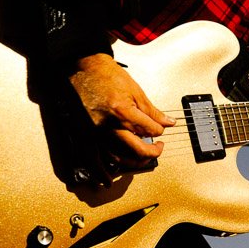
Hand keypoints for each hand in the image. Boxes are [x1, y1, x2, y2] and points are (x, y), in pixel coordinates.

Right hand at [69, 53, 175, 170]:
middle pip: (137, 149)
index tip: (160, 129)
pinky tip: (107, 179)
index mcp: (122, 112)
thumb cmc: (105, 74)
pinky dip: (100, 172)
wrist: (80, 68)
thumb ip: (152, 111)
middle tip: (158, 148)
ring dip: (133, 163)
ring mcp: (94, 132)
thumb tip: (168, 122)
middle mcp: (107, 126)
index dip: (159, 131)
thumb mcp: (135, 90)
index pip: (150, 131)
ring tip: (143, 161)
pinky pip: (92, 159)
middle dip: (153, 151)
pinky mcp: (83, 135)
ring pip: (117, 158)